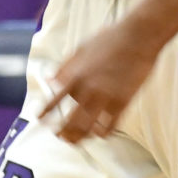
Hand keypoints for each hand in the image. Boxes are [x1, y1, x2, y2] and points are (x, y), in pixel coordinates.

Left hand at [43, 16, 160, 143]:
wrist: (138, 36)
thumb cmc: (110, 38)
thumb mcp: (81, 48)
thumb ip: (65, 66)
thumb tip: (50, 80)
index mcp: (75, 76)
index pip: (54, 100)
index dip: (45, 112)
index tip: (40, 119)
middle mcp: (88, 90)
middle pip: (70, 121)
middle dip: (62, 133)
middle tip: (60, 136)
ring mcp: (106, 97)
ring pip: (88, 128)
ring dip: (80, 137)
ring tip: (77, 141)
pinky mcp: (123, 102)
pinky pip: (110, 126)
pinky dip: (103, 133)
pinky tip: (102, 134)